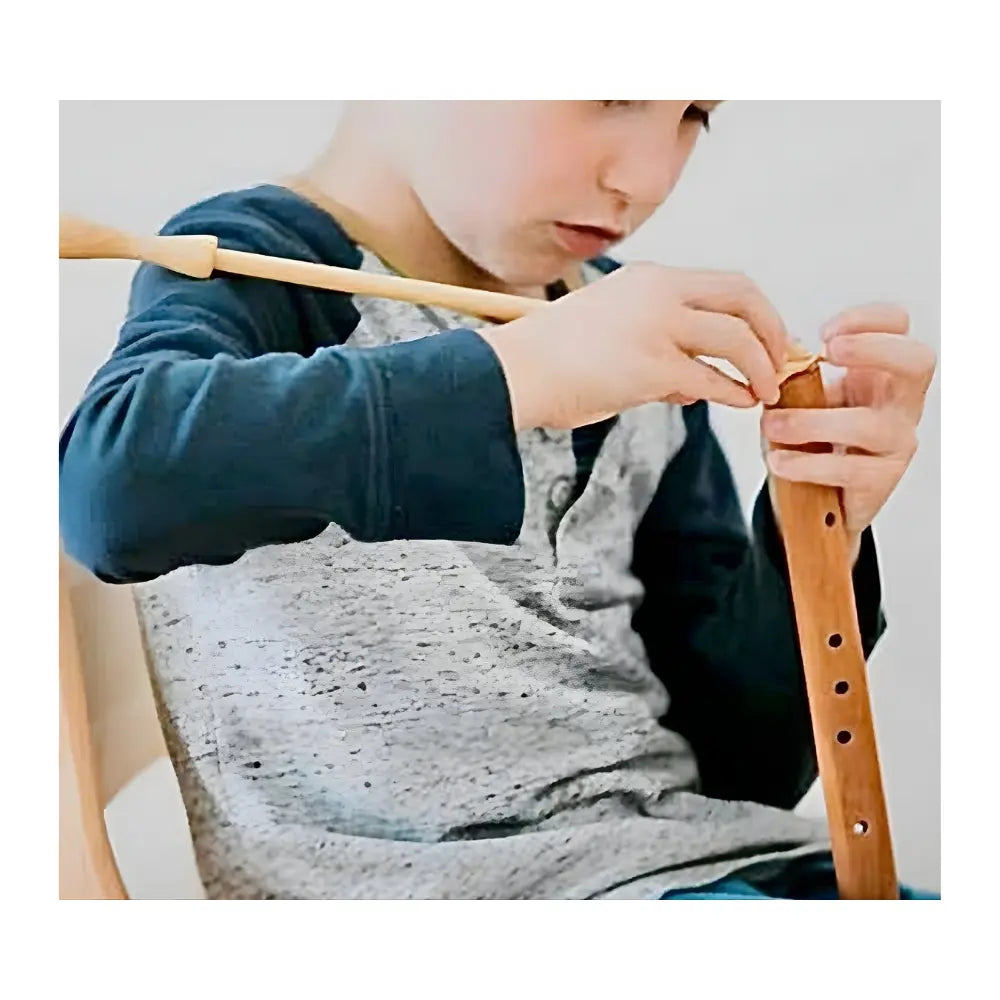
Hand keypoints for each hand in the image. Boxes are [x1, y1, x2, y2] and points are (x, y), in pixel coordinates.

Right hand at [479, 261, 790, 429]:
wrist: (514, 373)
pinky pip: (711, 379)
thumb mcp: (611, 330)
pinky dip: (734, 393)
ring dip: (761, 367)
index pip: (726, 283)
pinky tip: (738, 403)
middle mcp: (658, 293)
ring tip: (765, 391)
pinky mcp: (649, 366)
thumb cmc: (553, 359)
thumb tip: (695, 383)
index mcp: (648, 279)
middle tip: (780, 361)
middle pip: (744, 298)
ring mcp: (655, 327)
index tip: (769, 338)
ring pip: (736, 338)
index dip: (759, 311)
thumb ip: (658, 344)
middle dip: (773, 331)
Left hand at [761, 304, 935, 557]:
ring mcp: (896, 442)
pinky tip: (780, 462)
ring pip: (869, 425)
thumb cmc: (813, 441)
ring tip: (773, 426)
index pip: (899, 327)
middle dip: (874, 348)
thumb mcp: (801, 399)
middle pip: (918, 361)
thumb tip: (779, 355)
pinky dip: (807, 464)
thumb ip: (794, 376)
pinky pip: (849, 469)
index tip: (824, 332)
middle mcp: (900, 403)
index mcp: (880, 373)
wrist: (818, 501)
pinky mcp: (882, 480)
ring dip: (813, 423)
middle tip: (827, 352)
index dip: (869, 319)